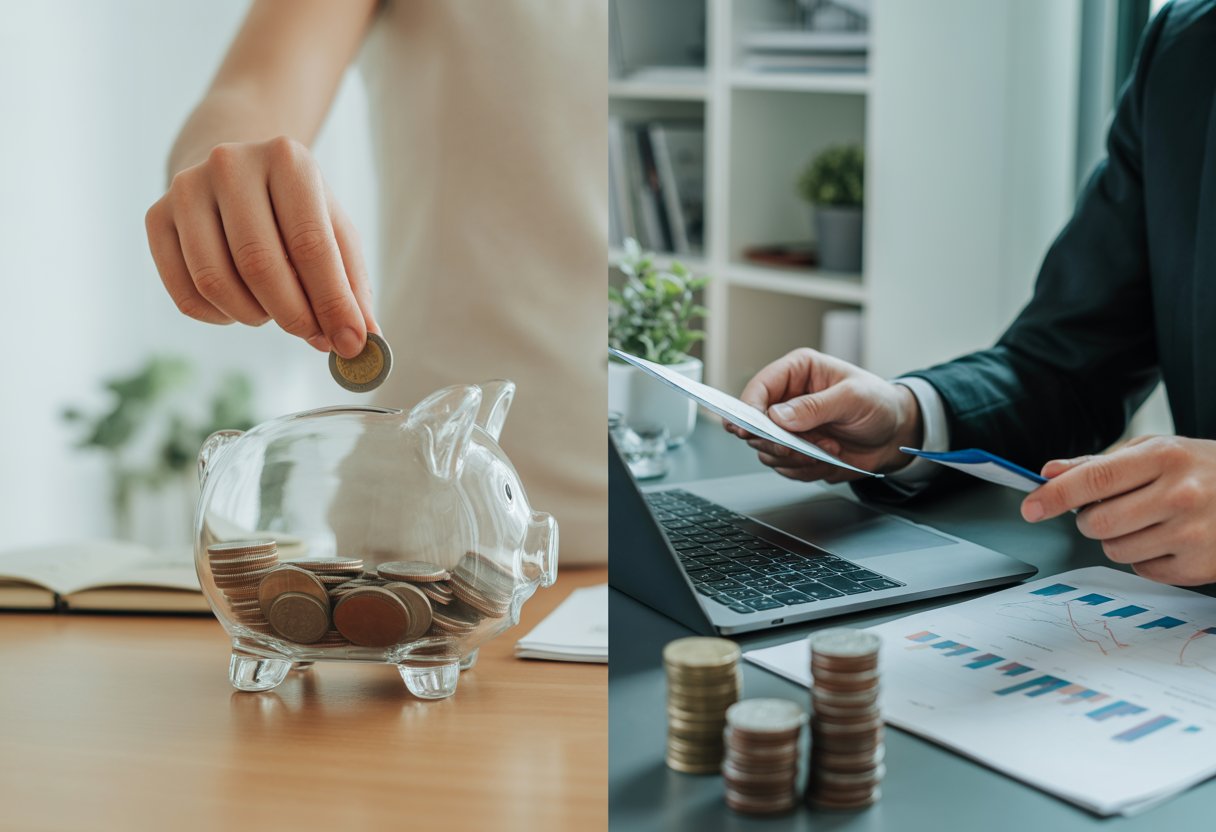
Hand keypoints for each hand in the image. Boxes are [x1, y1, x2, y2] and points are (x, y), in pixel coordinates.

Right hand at [145, 136, 375, 356]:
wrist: (236, 171)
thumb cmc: (296, 210)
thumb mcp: (335, 233)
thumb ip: (352, 285)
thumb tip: (362, 342)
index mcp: (286, 158)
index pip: (310, 244)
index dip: (332, 302)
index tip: (351, 343)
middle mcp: (230, 164)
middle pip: (259, 264)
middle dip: (293, 315)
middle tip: (314, 337)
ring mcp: (185, 188)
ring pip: (215, 282)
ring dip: (254, 316)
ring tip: (275, 310)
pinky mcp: (155, 216)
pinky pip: (185, 293)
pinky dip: (219, 317)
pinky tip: (240, 306)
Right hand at [723, 348, 922, 482]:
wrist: (896, 435)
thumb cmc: (879, 404)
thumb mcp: (852, 398)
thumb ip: (815, 406)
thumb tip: (779, 416)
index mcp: (797, 372)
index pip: (759, 388)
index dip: (749, 409)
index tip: (750, 429)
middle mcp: (787, 399)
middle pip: (755, 424)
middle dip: (774, 441)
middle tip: (795, 447)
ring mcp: (790, 428)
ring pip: (767, 449)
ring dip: (794, 457)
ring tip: (827, 449)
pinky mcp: (797, 451)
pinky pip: (785, 467)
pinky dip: (804, 469)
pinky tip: (828, 458)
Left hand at [1022, 436, 1215, 585]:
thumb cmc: (1202, 470)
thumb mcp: (1156, 451)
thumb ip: (1099, 463)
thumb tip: (1050, 472)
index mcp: (1164, 458)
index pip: (1094, 479)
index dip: (1054, 496)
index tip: (1030, 507)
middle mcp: (1180, 495)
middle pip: (1099, 522)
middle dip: (1089, 520)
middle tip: (1108, 510)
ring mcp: (1192, 533)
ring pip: (1114, 550)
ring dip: (1116, 539)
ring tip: (1148, 521)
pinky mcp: (1199, 566)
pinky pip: (1142, 571)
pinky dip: (1144, 558)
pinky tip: (1168, 539)